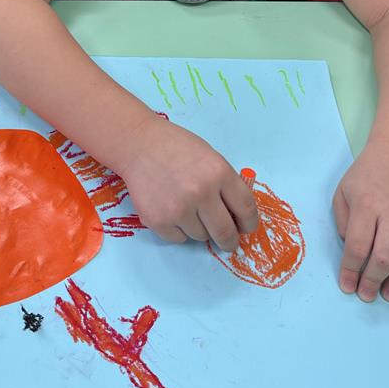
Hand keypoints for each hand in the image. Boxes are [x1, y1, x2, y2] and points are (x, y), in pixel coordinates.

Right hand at [119, 113, 257, 250]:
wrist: (139, 144)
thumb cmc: (177, 148)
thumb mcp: (211, 157)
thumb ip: (226, 185)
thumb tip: (237, 217)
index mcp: (219, 173)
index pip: (246, 210)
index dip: (249, 224)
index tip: (246, 229)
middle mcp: (201, 193)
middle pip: (225, 232)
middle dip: (230, 241)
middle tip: (228, 242)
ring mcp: (179, 209)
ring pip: (201, 236)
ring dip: (199, 228)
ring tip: (186, 206)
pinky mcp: (158, 221)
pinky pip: (179, 238)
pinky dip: (178, 230)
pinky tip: (170, 209)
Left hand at [332, 142, 388, 302]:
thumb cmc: (367, 175)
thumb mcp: (343, 192)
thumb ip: (343, 223)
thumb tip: (352, 252)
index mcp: (368, 205)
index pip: (358, 246)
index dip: (350, 271)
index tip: (346, 285)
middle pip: (386, 258)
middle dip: (373, 282)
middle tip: (366, 295)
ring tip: (388, 294)